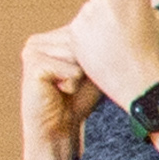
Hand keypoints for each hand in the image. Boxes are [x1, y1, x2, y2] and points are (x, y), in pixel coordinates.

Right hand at [19, 26, 94, 159]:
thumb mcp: (93, 69)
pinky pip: (71, 70)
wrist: (58, 129)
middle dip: (89, 66)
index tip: (90, 74)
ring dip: (80, 76)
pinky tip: (60, 92)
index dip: (98, 56)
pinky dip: (72, 84)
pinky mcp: (33, 64)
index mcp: (50, 38)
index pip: (86, 34)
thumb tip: (126, 31)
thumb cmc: (78, 99)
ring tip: (67, 88)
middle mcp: (38, 40)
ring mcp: (32, 50)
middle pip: (83, 43)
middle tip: (75, 84)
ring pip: (79, 55)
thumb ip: (100, 48)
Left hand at [64, 0, 158, 110]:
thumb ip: (140, 4)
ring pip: (90, 12)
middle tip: (119, 33)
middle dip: (109, 11)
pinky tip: (101, 50)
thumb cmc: (150, 52)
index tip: (128, 19)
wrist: (138, 81)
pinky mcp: (75, 29)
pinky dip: (87, 37)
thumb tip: (127, 0)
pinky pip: (80, 28)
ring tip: (111, 44)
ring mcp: (89, 12)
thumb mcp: (156, 20)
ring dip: (96, 23)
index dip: (125, 3)